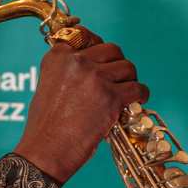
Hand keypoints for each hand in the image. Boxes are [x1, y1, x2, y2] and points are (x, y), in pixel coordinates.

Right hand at [15, 34, 148, 184]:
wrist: (45, 151)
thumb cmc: (45, 127)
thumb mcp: (48, 86)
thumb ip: (68, 71)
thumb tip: (93, 68)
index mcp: (58, 56)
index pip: (86, 36)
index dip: (99, 48)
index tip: (104, 59)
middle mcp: (77, 61)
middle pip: (112, 50)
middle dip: (118, 64)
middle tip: (118, 80)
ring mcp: (95, 78)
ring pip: (128, 67)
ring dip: (130, 80)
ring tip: (127, 93)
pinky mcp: (111, 97)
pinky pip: (137, 88)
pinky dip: (141, 94)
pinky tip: (138, 101)